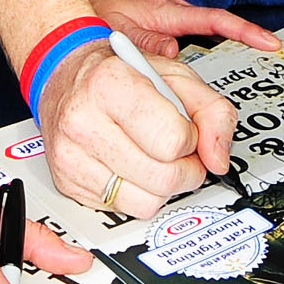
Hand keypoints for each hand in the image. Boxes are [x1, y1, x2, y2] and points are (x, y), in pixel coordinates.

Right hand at [36, 36, 232, 220]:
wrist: (64, 76)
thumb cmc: (119, 74)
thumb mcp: (175, 75)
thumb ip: (212, 111)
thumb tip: (218, 159)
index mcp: (110, 84)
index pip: (172, 141)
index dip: (190, 139)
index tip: (184, 129)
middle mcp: (83, 121)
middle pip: (163, 178)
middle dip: (185, 169)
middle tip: (178, 151)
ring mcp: (71, 156)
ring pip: (146, 203)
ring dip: (163, 186)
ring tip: (154, 157)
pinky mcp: (67, 183)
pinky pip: (124, 209)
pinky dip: (138, 193)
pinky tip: (132, 166)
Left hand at [82, 0, 282, 62]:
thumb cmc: (102, 8)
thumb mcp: (119, 27)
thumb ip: (144, 41)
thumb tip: (173, 52)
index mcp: (169, 12)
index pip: (215, 20)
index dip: (245, 31)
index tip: (270, 42)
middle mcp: (177, 12)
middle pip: (217, 28)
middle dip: (242, 39)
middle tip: (268, 51)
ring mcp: (174, 18)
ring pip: (200, 39)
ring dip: (210, 54)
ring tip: (225, 63)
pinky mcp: (168, 26)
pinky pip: (188, 40)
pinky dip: (191, 58)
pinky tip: (187, 76)